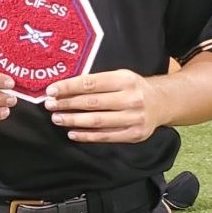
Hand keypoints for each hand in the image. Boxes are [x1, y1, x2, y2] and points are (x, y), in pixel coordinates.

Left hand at [45, 69, 159, 143]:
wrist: (161, 103)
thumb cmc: (133, 87)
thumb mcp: (120, 76)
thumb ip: (98, 80)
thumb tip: (66, 86)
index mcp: (125, 79)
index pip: (91, 83)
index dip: (69, 87)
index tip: (52, 90)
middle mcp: (131, 98)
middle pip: (92, 103)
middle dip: (67, 104)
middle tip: (49, 105)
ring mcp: (134, 118)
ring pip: (97, 121)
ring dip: (73, 120)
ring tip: (57, 118)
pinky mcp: (134, 134)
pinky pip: (106, 136)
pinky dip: (87, 136)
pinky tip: (72, 133)